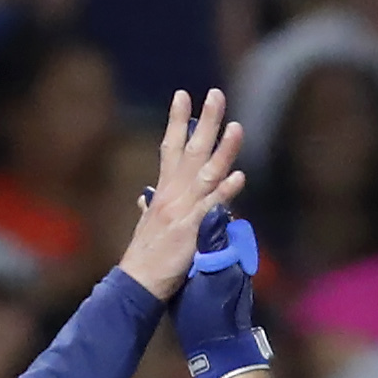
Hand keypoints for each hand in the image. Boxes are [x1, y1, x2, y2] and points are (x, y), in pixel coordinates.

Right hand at [117, 88, 247, 307]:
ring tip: (237, 126)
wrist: (137, 283)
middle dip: (205, 121)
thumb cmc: (144, 257)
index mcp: (163, 191)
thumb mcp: (146, 225)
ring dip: (223, 149)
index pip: (170, 147)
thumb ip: (149, 206)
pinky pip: (212, 207)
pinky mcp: (191, 230)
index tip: (182, 95)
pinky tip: (239, 177)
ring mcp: (182, 210)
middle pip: (191, 149)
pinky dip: (225, 192)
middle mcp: (172, 194)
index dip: (177, 120)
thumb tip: (145, 195)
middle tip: (216, 94)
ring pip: (206, 172)